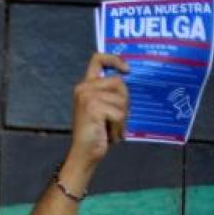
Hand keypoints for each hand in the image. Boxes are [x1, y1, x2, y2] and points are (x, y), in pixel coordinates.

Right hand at [68, 53, 129, 167]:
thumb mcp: (104, 107)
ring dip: (122, 118)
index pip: (98, 59)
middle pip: (119, 82)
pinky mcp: (93, 108)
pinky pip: (119, 114)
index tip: (127, 70)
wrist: (84, 154)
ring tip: (110, 128)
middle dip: (124, 102)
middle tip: (114, 119)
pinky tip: (110, 134)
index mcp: (85, 86)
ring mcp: (87, 97)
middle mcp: (84, 88)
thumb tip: (130, 79)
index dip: (115, 59)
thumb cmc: (97, 133)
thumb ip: (111, 92)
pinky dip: (118, 127)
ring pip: (122, 99)